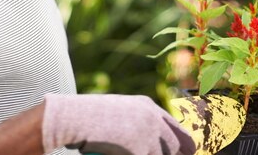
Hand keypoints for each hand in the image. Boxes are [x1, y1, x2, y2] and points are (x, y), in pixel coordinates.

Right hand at [42, 94, 195, 154]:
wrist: (75, 118)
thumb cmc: (90, 117)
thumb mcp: (120, 112)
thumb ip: (139, 122)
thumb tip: (153, 142)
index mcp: (148, 106)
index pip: (178, 130)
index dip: (181, 146)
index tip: (182, 154)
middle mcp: (152, 118)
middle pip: (177, 146)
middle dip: (169, 154)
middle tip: (148, 153)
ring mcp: (148, 133)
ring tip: (127, 150)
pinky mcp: (139, 149)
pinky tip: (123, 154)